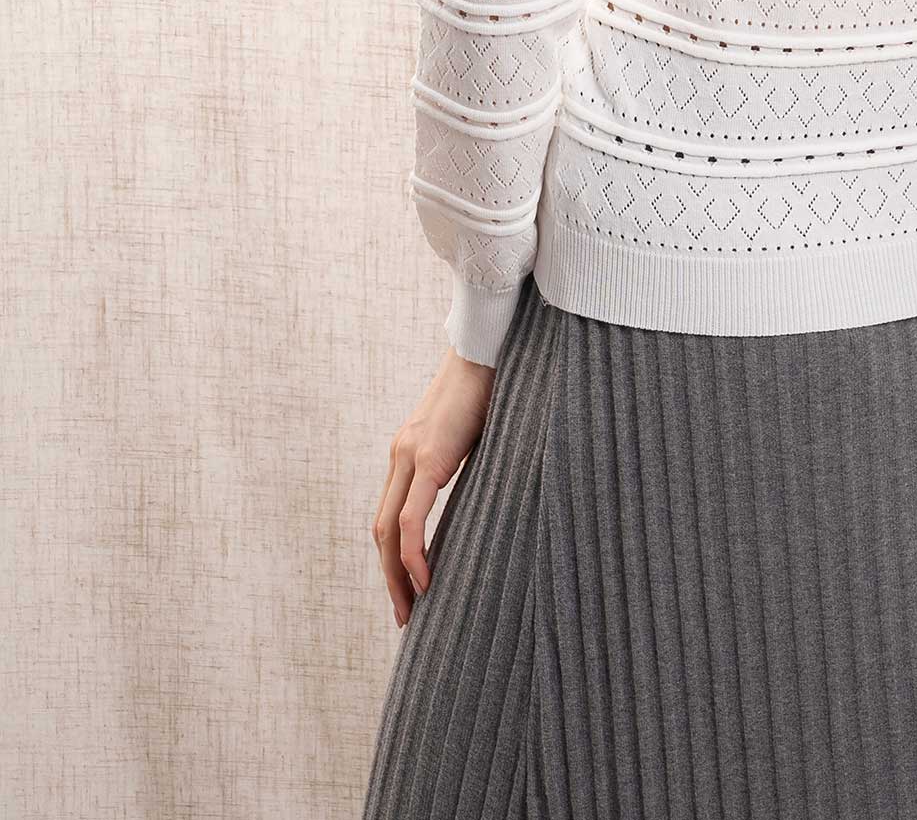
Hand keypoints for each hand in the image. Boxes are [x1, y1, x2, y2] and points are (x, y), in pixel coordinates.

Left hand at [372, 346, 495, 626]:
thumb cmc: (491, 384)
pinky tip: (424, 579)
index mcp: (411, 450)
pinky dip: (413, 552)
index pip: (391, 516)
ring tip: (411, 608)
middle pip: (381, 531)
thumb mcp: (476, 433)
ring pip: (388, 530)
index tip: (411, 588)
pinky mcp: (427, 456)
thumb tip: (486, 493)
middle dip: (390, 577)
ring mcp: (410, 454)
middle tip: (405, 614)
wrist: (487, 345)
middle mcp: (401, 455)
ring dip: (396, 574)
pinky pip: (410, 518)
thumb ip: (468, 461)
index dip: (396, 556)